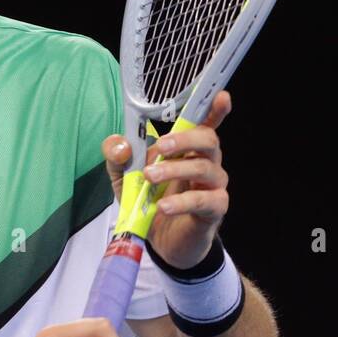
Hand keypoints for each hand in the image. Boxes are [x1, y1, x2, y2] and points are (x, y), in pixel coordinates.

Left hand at [102, 89, 232, 269]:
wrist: (158, 241)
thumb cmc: (148, 201)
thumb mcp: (123, 176)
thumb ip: (116, 156)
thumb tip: (121, 145)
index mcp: (187, 149)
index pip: (206, 124)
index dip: (215, 109)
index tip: (221, 96)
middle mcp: (206, 162)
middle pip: (209, 139)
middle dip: (184, 139)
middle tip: (161, 148)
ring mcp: (213, 186)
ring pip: (205, 168)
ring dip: (175, 170)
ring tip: (150, 178)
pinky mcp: (214, 209)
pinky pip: (204, 200)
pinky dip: (182, 201)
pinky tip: (163, 206)